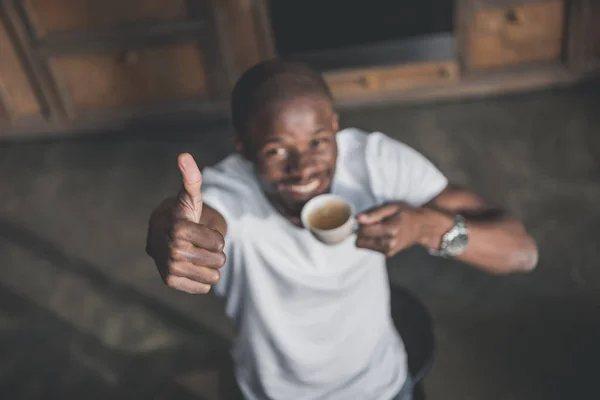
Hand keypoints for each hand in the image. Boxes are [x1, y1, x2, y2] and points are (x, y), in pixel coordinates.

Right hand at [146, 153, 224, 293]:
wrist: (162, 233)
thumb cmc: (183, 213)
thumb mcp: (190, 196)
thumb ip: (191, 178)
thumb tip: (184, 156)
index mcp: (179, 228)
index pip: (219, 243)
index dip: (216, 238)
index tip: (201, 230)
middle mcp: (171, 249)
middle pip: (218, 261)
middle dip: (214, 252)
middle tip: (199, 243)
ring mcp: (169, 267)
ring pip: (213, 276)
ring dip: (210, 266)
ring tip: (196, 254)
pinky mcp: (170, 281)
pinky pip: (203, 287)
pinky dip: (202, 279)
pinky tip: (191, 266)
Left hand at [355, 203, 430, 256]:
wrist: (421, 227)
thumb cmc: (406, 214)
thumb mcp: (391, 208)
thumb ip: (374, 214)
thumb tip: (357, 219)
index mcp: (391, 230)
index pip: (363, 231)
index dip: (362, 224)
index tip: (369, 218)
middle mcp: (390, 243)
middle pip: (360, 241)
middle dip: (363, 232)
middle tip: (374, 224)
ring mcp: (389, 251)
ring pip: (363, 245)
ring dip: (367, 237)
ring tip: (380, 228)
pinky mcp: (388, 254)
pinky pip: (370, 248)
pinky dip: (373, 241)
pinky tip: (383, 234)